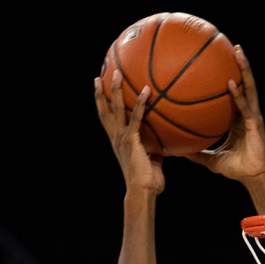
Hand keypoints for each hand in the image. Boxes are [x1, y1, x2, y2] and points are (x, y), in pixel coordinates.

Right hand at [94, 62, 164, 196]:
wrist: (142, 191)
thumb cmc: (149, 183)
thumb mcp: (151, 162)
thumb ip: (155, 151)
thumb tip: (166, 144)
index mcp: (117, 142)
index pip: (106, 119)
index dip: (101, 104)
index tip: (98, 90)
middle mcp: (115, 138)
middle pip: (104, 111)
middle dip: (101, 92)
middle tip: (100, 76)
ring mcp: (121, 138)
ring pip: (114, 109)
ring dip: (114, 90)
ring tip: (117, 73)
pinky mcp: (130, 140)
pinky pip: (135, 117)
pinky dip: (140, 103)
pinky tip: (146, 90)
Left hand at [187, 46, 264, 184]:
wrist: (253, 178)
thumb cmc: (236, 168)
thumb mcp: (211, 160)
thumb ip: (197, 153)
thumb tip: (178, 152)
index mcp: (237, 118)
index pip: (233, 93)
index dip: (229, 77)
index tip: (220, 63)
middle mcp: (246, 112)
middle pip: (243, 83)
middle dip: (239, 64)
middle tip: (232, 46)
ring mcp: (252, 116)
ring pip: (248, 87)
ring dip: (244, 69)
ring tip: (237, 51)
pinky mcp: (254, 123)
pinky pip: (244, 106)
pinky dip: (237, 94)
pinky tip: (230, 83)